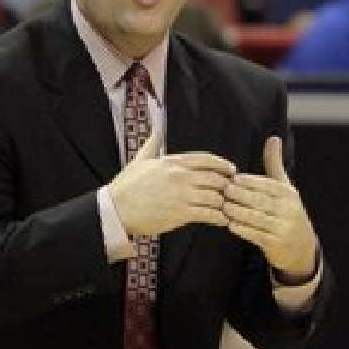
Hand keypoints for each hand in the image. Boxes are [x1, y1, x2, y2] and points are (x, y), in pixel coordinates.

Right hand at [108, 131, 236, 236]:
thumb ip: (152, 144)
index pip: (208, 160)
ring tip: (226, 207)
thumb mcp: (140, 160)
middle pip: (216, 178)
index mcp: (173, 162)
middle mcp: (181, 177)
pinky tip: (221, 220)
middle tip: (231, 192)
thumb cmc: (127, 186)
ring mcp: (182, 195)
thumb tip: (156, 129)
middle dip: (226, 186)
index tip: (232, 170)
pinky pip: (209, 214)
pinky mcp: (181, 214)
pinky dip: (219, 217)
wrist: (116, 210)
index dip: (224, 165)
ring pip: (215, 197)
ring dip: (223, 203)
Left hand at [222, 136, 317, 282]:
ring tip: (224, 207)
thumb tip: (273, 138)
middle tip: (224, 191)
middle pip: (261, 200)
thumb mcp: (284, 187)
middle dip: (241, 195)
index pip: (267, 185)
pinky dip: (243, 229)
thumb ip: (274, 163)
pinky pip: (256, 235)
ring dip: (239, 212)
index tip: (233, 178)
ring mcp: (282, 228)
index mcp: (288, 194)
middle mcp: (288, 210)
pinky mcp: (275, 244)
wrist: (300, 246)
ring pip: (257, 218)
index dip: (250, 182)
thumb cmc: (286, 210)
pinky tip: (231, 225)